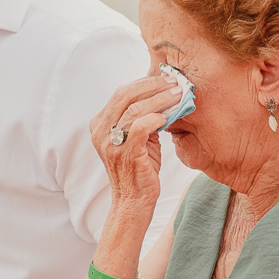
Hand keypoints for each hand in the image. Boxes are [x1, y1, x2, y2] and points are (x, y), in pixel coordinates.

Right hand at [90, 73, 180, 214]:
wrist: (134, 201)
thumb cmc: (139, 168)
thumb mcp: (137, 138)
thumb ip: (142, 116)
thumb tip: (162, 92)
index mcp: (100, 124)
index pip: (122, 92)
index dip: (145, 82)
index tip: (166, 77)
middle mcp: (101, 131)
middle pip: (125, 94)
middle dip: (153, 85)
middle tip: (175, 82)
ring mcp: (111, 143)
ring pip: (135, 109)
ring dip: (160, 99)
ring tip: (179, 94)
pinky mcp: (126, 153)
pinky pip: (141, 126)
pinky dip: (156, 117)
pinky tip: (169, 116)